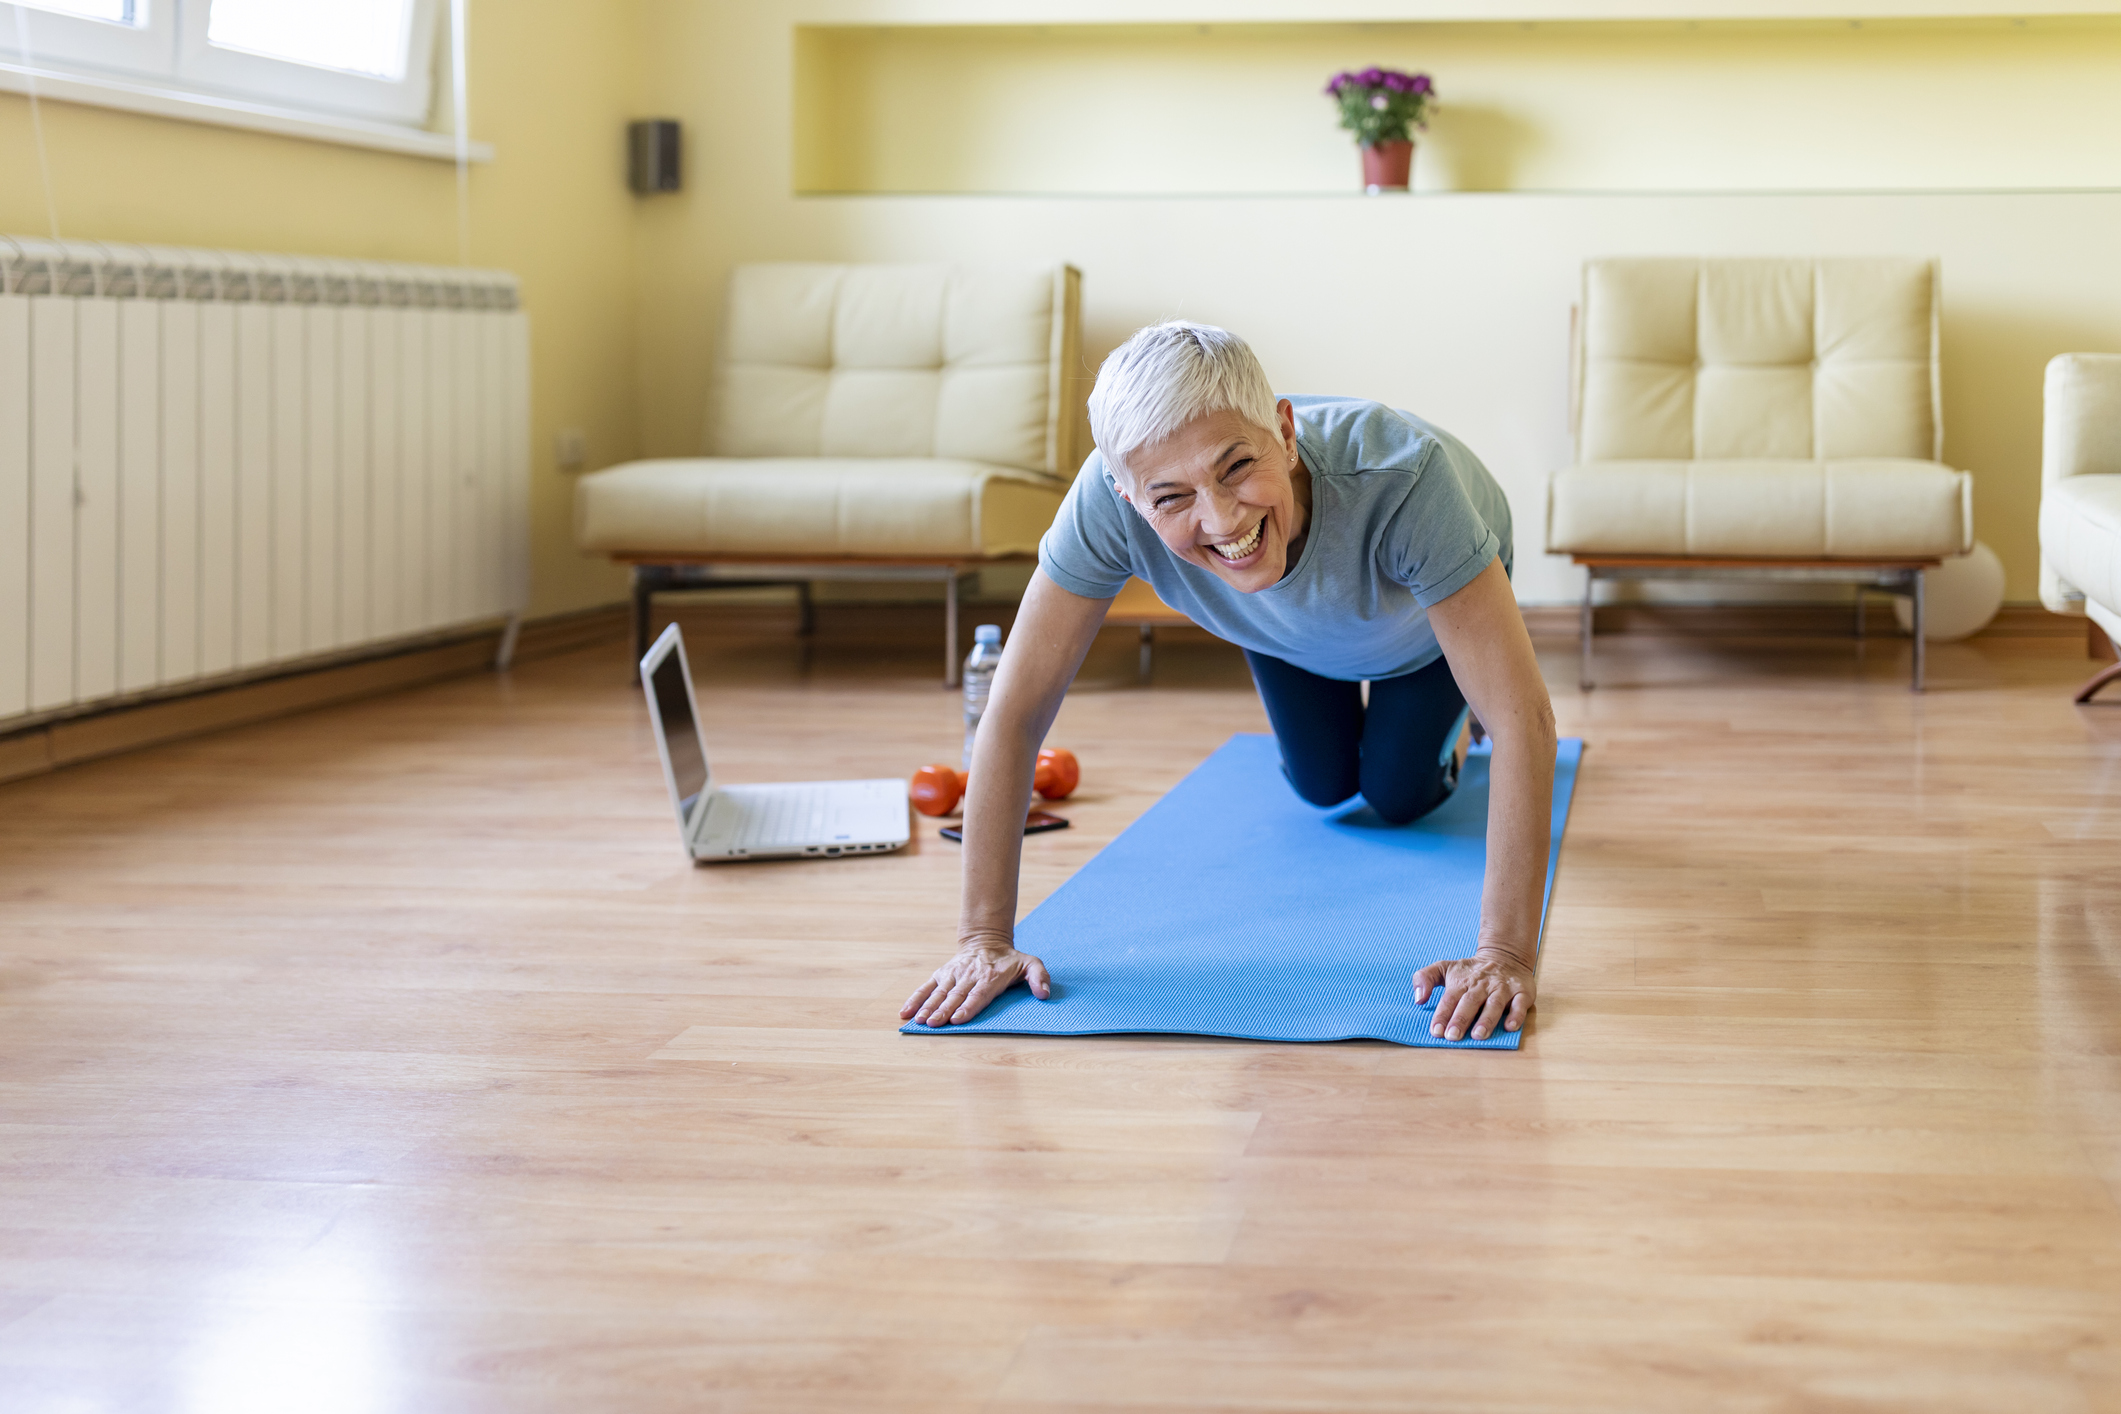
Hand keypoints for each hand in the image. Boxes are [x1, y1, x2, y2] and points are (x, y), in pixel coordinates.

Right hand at [900, 935, 1051, 1027]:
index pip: (978, 994)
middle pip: (955, 996)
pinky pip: (926, 987)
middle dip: (944, 1010)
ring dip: (928, 1007)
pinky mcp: (941, 974)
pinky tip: (905, 1012)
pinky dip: (915, 999)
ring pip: (939, 992)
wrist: (986, 939)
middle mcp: (969, 976)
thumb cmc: (1010, 960)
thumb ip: (1040, 977)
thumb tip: (1044, 993)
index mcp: (990, 977)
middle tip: (934, 1023)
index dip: (968, 1007)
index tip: (957, 1018)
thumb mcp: (1031, 963)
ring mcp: (953, 975)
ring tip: (920, 1020)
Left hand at [1413, 947, 1535, 1041]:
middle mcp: (1482, 985)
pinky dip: (1515, 1015)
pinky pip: (1520, 1004)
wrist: (1505, 956)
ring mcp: (1502, 989)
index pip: (1450, 999)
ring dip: (1486, 1020)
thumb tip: (1418, 999)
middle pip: (1470, 1002)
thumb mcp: (1444, 967)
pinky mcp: (1522, 992)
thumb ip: (1425, 978)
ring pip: (1494, 1005)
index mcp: (1462, 982)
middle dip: (1461, 1019)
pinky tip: (1509, 1027)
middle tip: (1452, 1036)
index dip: (1442, 1015)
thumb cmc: (1470, 970)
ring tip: (1478, 1035)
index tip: (1436, 1031)